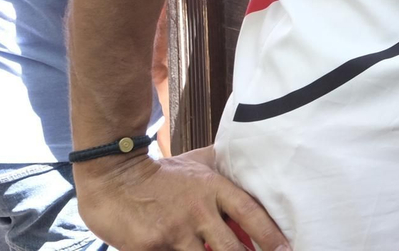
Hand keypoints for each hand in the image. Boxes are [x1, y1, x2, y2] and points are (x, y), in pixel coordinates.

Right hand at [74, 147, 288, 250]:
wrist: (113, 178)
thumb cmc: (160, 172)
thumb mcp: (195, 161)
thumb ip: (222, 163)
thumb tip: (250, 156)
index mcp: (212, 188)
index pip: (249, 212)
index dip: (269, 234)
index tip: (286, 249)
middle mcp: (196, 211)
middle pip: (231, 247)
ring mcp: (173, 231)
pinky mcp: (149, 248)